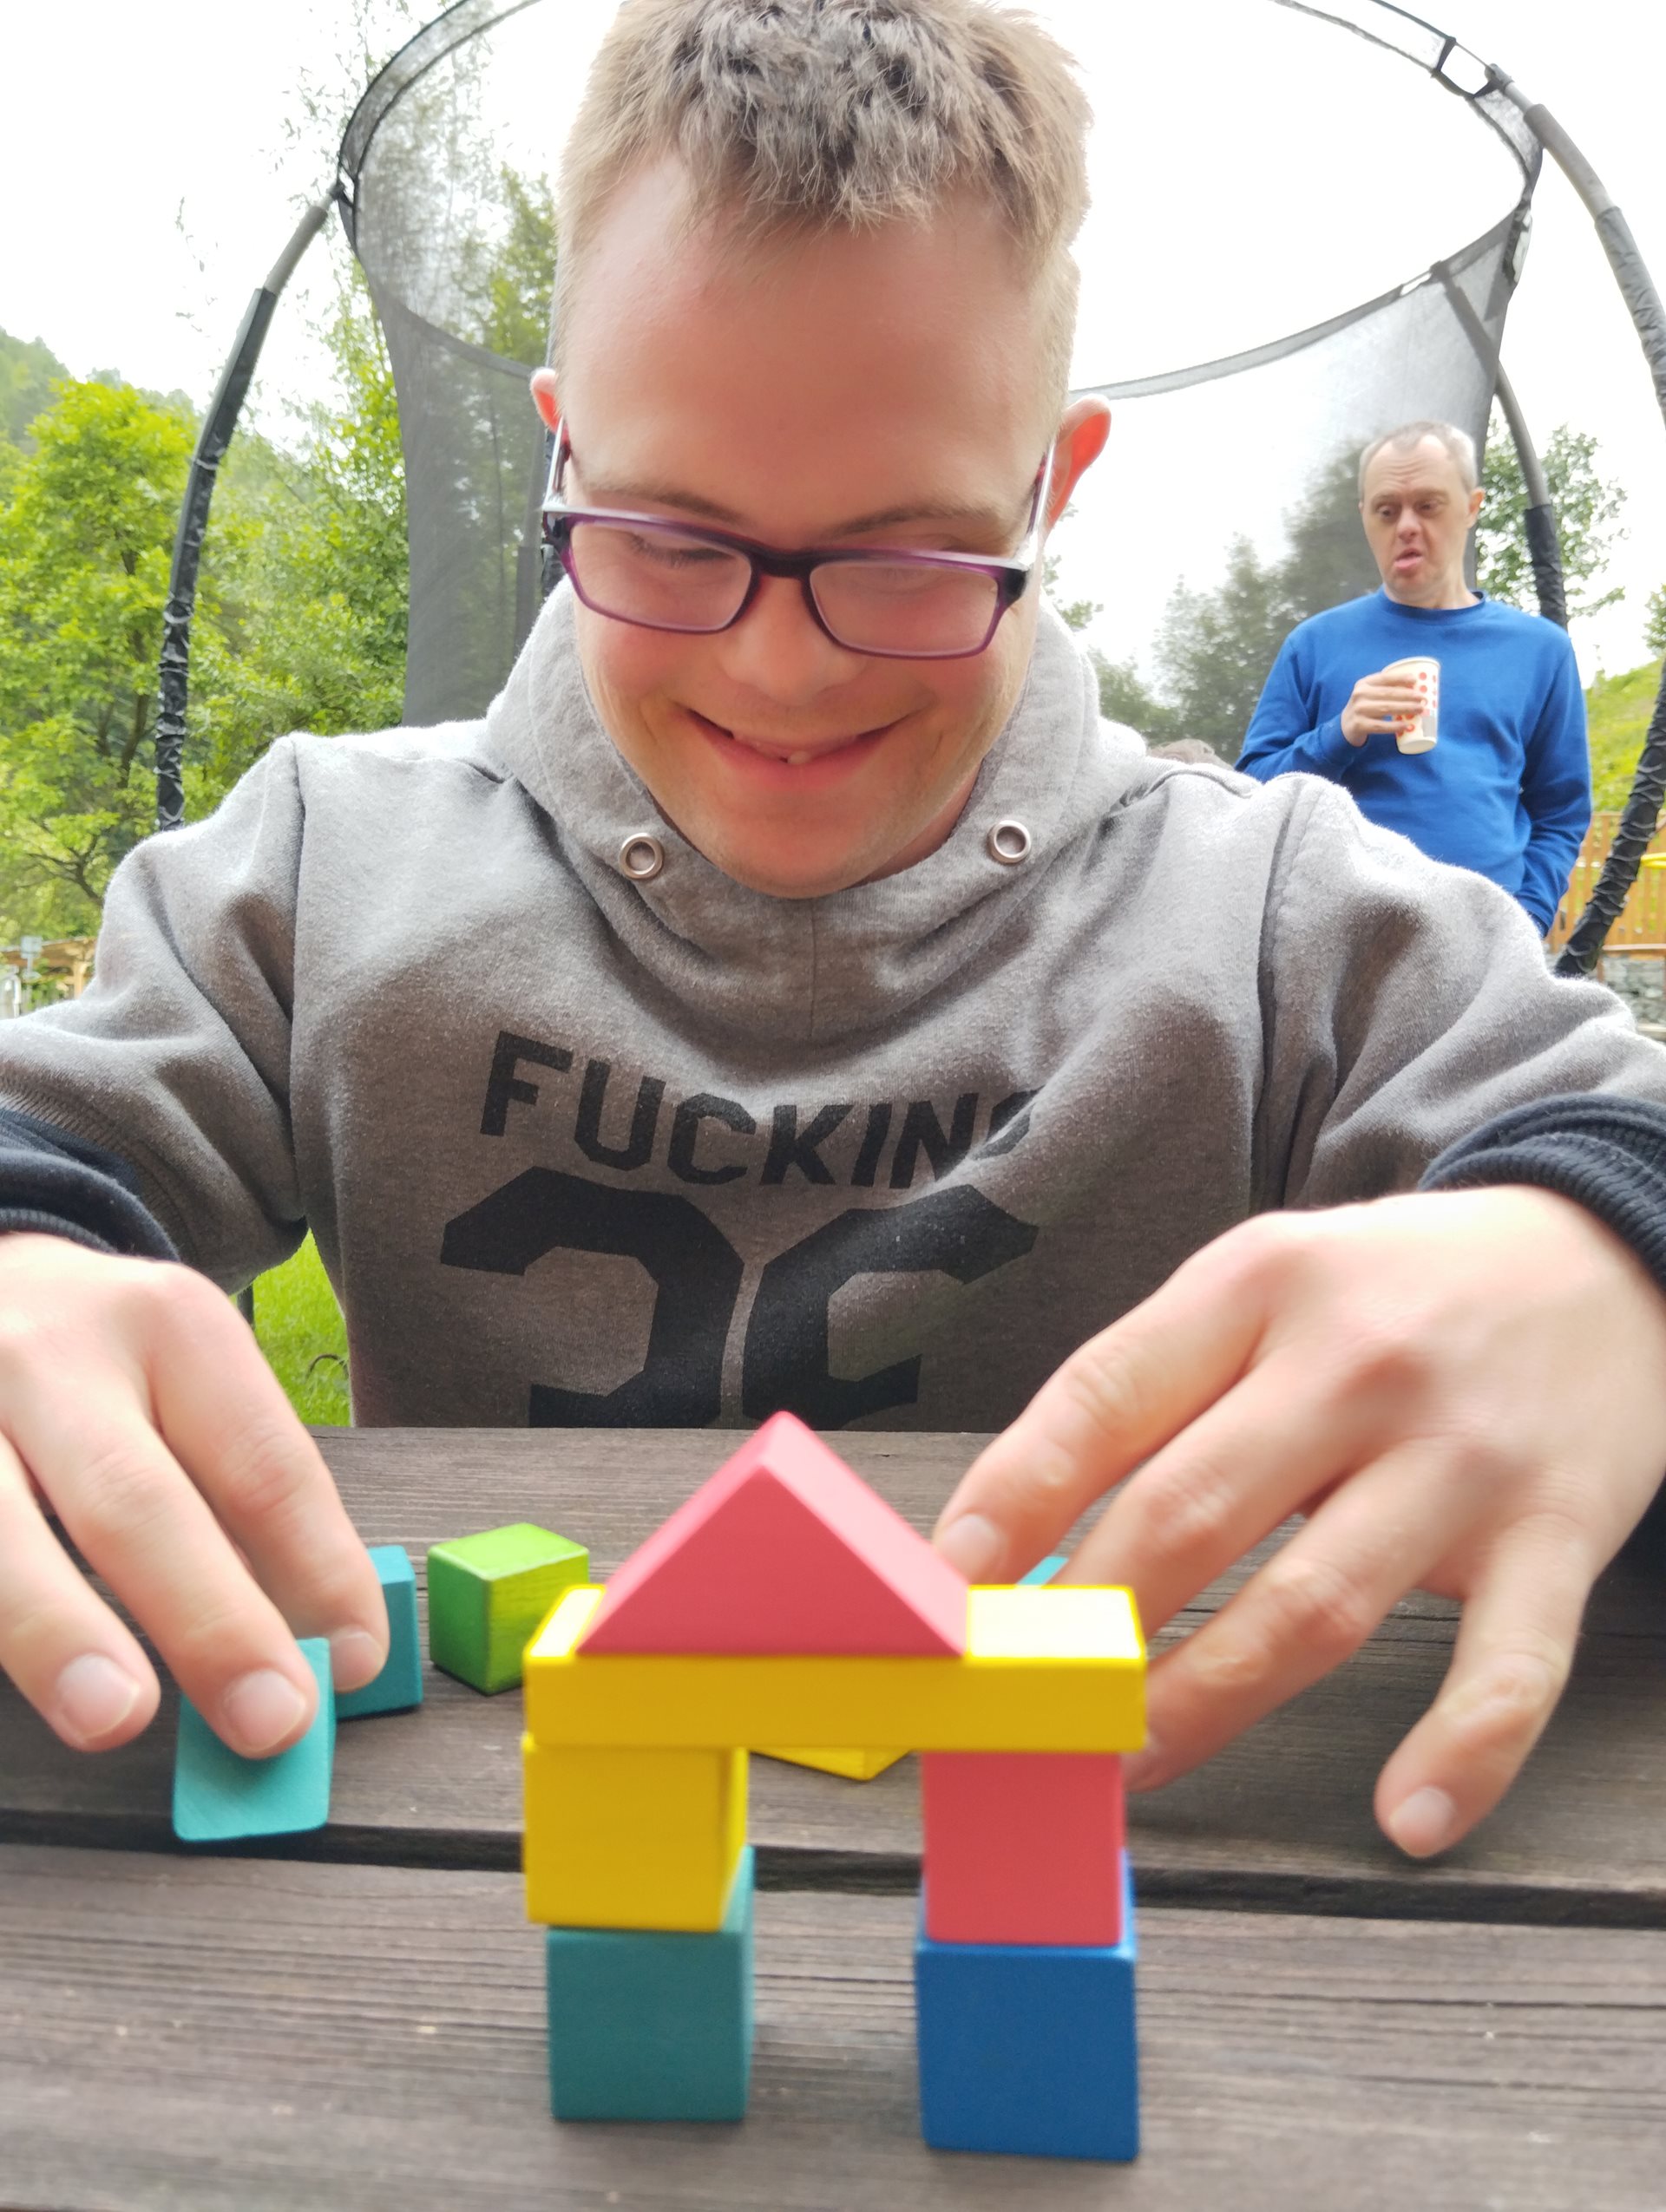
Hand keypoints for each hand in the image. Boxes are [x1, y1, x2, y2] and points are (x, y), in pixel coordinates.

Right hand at [0, 1234, 386, 1755]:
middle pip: (136, 1499)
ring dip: (60, 1630)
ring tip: (118, 1716)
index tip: (356, 1662)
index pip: (262, 1463)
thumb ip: (238, 1494)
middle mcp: (53, 1356)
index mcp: (168, 1326)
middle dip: (209, 1619)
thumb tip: (316, 1645)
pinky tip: (26, 1686)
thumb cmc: (98, 1357)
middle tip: (270, 1718)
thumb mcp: (182, 1374)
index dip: (318, 1570)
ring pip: (2, 1532)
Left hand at [933, 1189, 1665, 1856]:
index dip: (1013, 1499)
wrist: (1604, 1256)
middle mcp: (1355, 1363)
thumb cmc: (1393, 1291)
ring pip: (1310, 1606)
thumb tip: (1034, 1544)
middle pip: (1188, 1513)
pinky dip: (1459, 1754)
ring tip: (1126, 1766)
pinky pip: (1504, 1667)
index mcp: (1259, 1284)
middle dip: (1085, 1627)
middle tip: (1020, 1707)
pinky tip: (1403, 1819)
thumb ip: (1159, 1392)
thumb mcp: (1267, 1284)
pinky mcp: (1558, 1533)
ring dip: (1203, 1705)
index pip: (1105, 1396)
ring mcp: (1459, 1454)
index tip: (947, 1589)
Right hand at [1340, 666, 1426, 745]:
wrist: (1346, 726)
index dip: (1400, 678)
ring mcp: (1358, 710)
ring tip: (1419, 710)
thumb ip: (1386, 689)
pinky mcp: (1359, 725)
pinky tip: (1406, 726)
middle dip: (1408, 695)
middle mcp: (1360, 694)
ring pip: (1386, 708)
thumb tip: (1416, 688)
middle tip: (1422, 698)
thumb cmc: (1365, 707)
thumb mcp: (1370, 694)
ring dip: (1405, 708)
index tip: (1415, 680)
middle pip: (1388, 694)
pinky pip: (1380, 726)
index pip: (1384, 678)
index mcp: (1364, 683)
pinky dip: (1395, 726)